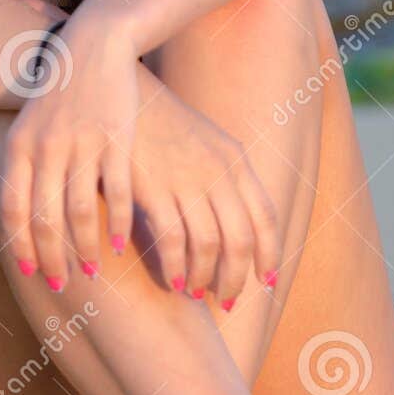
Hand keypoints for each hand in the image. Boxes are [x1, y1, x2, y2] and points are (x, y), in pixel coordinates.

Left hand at [0, 7, 140, 285]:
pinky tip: (121, 243)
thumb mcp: (30, 124)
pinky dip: (117, 222)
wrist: (93, 44)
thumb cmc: (59, 90)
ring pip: (79, 211)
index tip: (28, 271)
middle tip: (60, 284)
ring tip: (93, 272)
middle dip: (52, 258)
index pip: (13, 207)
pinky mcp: (115, 138)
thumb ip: (24, 165)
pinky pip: (115, 191)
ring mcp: (81, 143)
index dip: (20, 243)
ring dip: (85, 249)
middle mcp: (46, 147)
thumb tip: (18, 214)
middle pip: (44, 218)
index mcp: (20, 145)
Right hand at [129, 75, 279, 305]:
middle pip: (240, 239)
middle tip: (227, 301)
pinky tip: (171, 282)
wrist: (125, 93)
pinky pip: (172, 240)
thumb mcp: (207, 143)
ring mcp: (187, 178)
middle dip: (236, 277)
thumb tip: (238, 219)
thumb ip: (226, 177)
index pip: (265, 217)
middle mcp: (218, 171)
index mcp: (235, 160)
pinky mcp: (153, 186)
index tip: (265, 282)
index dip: (269, 254)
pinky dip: (175, 267)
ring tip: (195, 294)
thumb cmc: (163, 125)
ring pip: (209, 245)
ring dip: (205, 278)